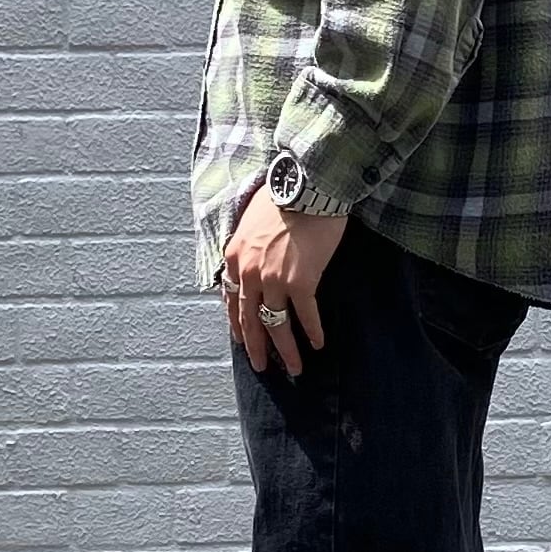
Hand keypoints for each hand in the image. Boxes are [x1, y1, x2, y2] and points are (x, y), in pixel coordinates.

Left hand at [223, 187, 348, 376]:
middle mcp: (249, 273)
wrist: (308, 183)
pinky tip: (318, 344)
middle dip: (257, 348)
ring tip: (294, 368)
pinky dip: (312, 332)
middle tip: (262, 367)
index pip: (232, 300)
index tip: (243, 342)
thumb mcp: (251, 220)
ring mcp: (274, 280)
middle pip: (251, 320)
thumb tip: (255, 263)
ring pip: (277, 325)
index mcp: (235, 257)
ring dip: (286, 351)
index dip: (238, 324)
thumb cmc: (285, 194)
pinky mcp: (300, 282)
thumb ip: (248, 247)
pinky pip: (305, 315)